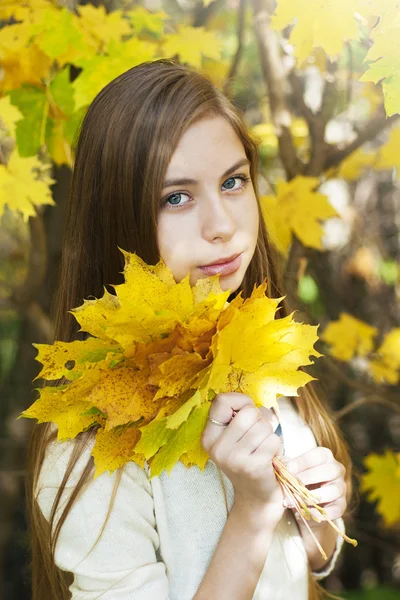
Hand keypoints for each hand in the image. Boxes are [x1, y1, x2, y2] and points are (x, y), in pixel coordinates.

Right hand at [201, 392, 284, 525]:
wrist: (256, 498)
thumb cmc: (249, 458)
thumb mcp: (235, 437)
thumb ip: (238, 415)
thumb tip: (253, 405)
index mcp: (209, 436)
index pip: (222, 400)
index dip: (241, 401)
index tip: (246, 414)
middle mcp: (217, 447)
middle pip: (248, 412)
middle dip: (260, 421)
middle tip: (258, 437)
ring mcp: (234, 458)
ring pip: (263, 426)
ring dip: (270, 435)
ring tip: (264, 449)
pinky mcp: (253, 467)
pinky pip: (274, 441)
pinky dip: (277, 448)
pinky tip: (269, 459)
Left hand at [283, 447, 346, 527]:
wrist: (306, 504)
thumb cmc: (298, 481)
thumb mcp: (294, 470)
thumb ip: (289, 466)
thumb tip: (279, 464)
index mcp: (325, 457)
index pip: (318, 455)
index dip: (303, 461)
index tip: (288, 469)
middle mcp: (337, 470)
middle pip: (329, 471)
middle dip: (308, 477)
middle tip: (292, 484)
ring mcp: (341, 488)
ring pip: (333, 491)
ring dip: (312, 497)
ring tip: (295, 500)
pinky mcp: (342, 506)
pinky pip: (335, 510)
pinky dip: (319, 512)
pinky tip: (305, 512)